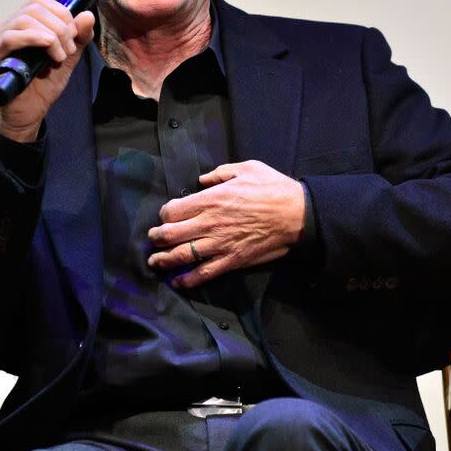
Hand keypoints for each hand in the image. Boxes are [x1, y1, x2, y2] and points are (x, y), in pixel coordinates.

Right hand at [0, 0, 95, 141]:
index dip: (61, 13)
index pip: (39, 2)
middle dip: (59, 27)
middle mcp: (4, 27)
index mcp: (20, 24)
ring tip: (60, 55)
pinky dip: (34, 38)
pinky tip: (49, 47)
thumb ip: (78, 37)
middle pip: (34, 8)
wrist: (29, 113)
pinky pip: (10, 37)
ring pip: (24, 19)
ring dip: (51, 35)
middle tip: (69, 49)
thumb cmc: (42, 85)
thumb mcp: (67, 57)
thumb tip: (87, 15)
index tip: (74, 36)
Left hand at [147, 160, 305, 287]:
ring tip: (155, 262)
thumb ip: (220, 173)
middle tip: (153, 239)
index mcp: (211, 199)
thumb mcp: (247, 169)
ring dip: (164, 260)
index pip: (173, 211)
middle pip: (171, 235)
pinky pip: (204, 273)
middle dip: (157, 238)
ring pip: (182, 255)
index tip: (166, 216)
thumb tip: (202, 179)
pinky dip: (188, 280)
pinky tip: (178, 282)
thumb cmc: (273, 189)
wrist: (297, 215)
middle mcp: (209, 223)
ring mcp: (219, 244)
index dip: (165, 214)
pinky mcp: (232, 260)